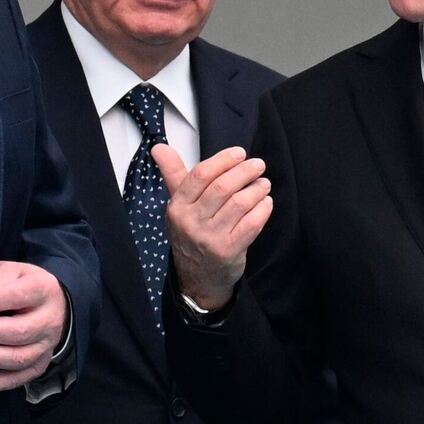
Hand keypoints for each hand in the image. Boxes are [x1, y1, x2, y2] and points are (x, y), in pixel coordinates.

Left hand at [0, 260, 66, 391]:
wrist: (51, 302)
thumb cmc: (21, 285)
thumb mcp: (10, 272)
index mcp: (43, 289)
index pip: (15, 297)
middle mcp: (50, 319)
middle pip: (18, 332)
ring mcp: (47, 345)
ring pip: (18, 358)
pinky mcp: (40, 364)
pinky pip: (17, 379)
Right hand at [156, 144, 272, 310]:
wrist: (197, 277)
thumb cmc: (191, 232)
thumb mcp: (178, 204)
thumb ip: (172, 173)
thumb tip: (159, 147)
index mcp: (177, 207)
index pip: (200, 175)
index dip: (223, 160)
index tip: (239, 153)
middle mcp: (191, 223)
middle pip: (223, 188)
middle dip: (245, 172)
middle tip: (258, 165)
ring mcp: (210, 238)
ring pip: (240, 204)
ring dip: (257, 189)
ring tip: (263, 183)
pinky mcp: (229, 251)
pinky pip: (252, 223)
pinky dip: (263, 209)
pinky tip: (265, 202)